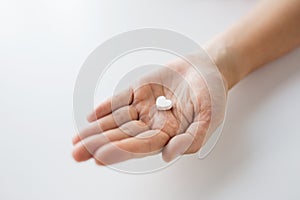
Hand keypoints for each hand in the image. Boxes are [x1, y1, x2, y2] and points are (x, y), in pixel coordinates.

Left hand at [72, 58, 213, 164]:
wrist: (206, 69)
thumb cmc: (210, 94)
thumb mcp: (209, 117)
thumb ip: (191, 138)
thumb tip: (167, 155)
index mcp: (168, 134)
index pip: (141, 146)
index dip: (120, 151)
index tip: (99, 157)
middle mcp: (152, 124)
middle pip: (123, 137)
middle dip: (100, 145)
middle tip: (76, 154)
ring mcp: (144, 108)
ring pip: (117, 121)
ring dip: (97, 130)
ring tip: (76, 140)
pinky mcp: (139, 92)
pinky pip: (120, 100)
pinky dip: (106, 107)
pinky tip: (91, 117)